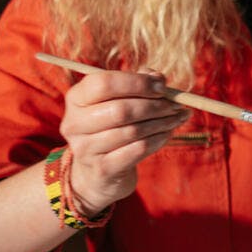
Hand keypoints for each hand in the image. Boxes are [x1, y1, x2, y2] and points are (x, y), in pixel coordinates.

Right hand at [58, 68, 188, 215]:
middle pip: (121, 109)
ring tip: (177, 118)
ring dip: (161, 123)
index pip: (103, 83)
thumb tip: (158, 78)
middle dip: (155, 106)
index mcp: (76, 98)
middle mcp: (75, 123)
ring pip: (132, 131)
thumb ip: (137, 84)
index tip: (162, 87)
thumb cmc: (112, 127)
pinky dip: (158, 139)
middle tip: (176, 105)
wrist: (97, 173)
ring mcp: (86, 149)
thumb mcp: (118, 101)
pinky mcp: (102, 169)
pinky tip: (167, 134)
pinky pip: (138, 150)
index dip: (137, 82)